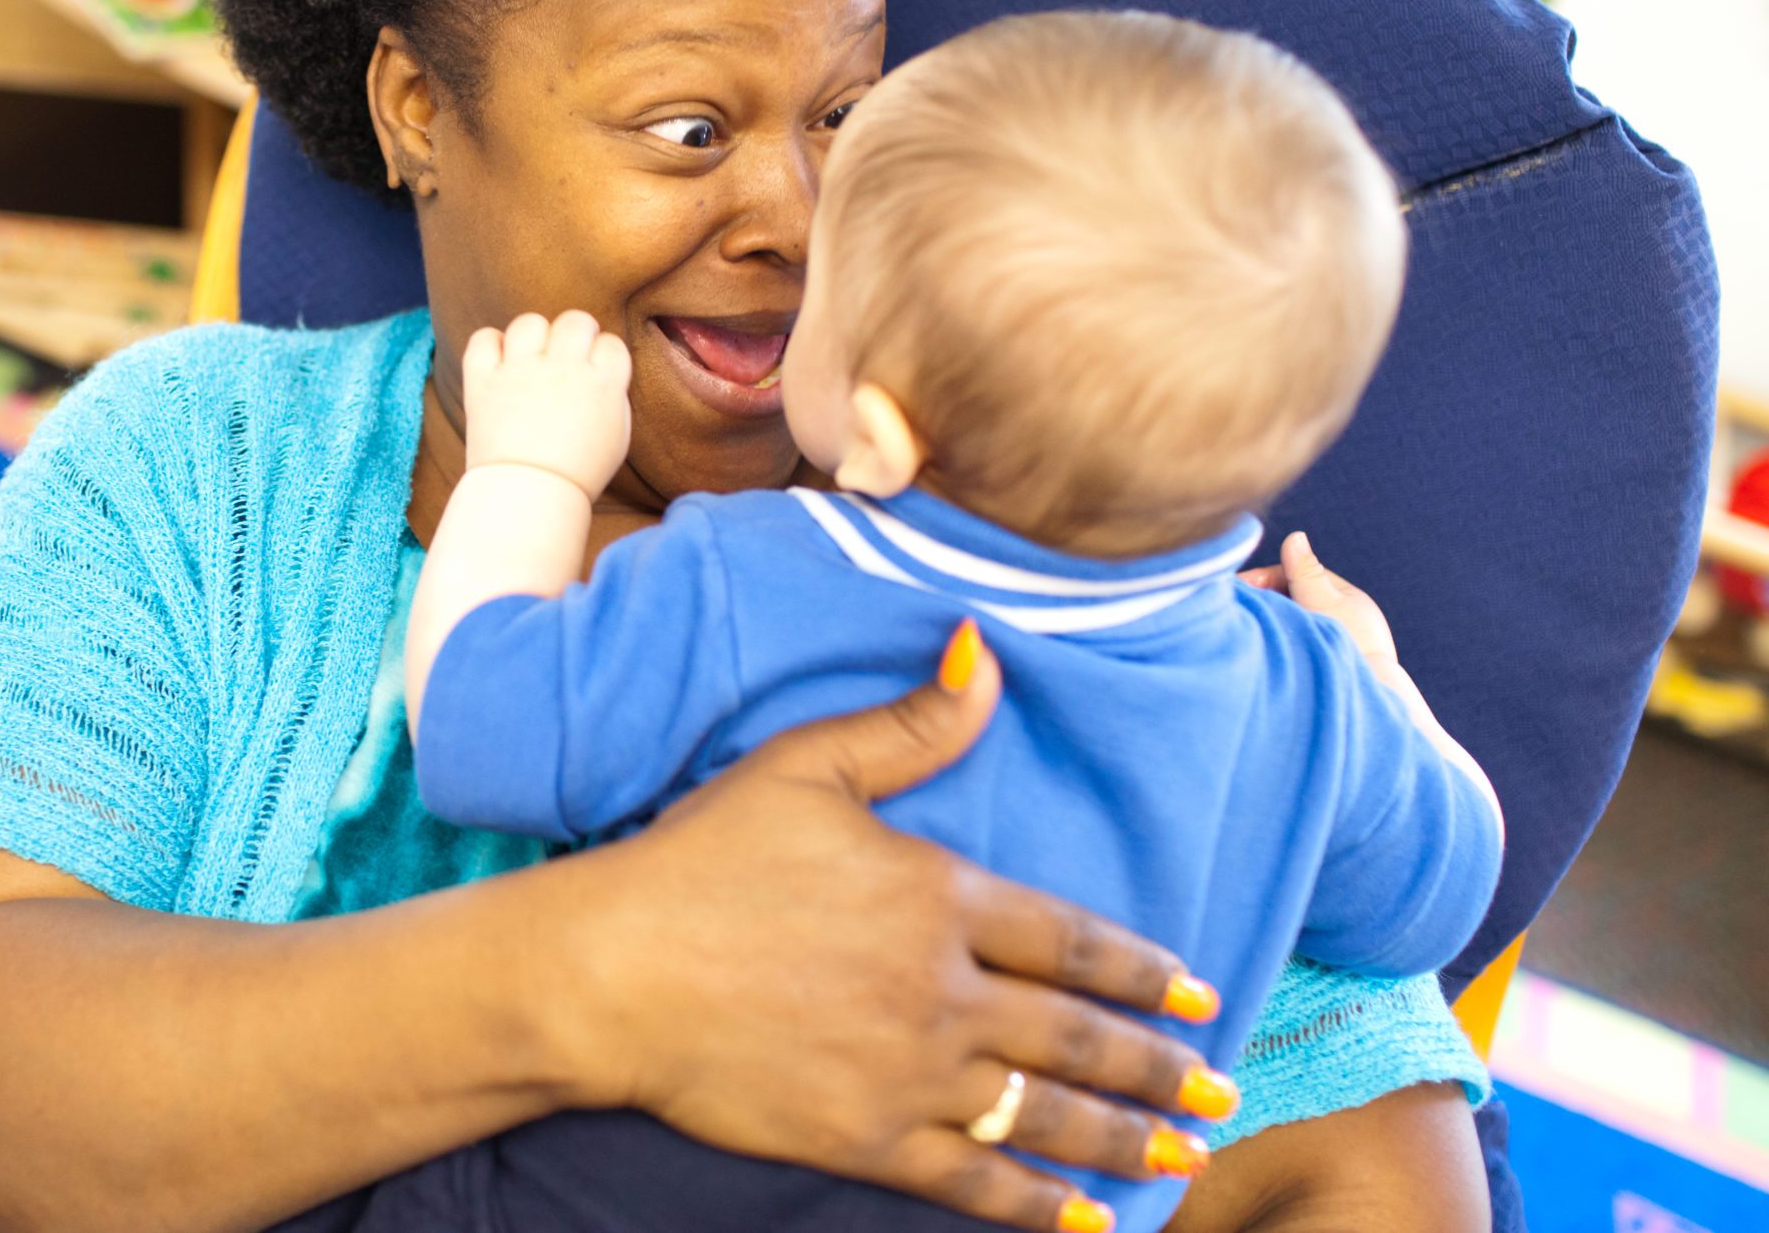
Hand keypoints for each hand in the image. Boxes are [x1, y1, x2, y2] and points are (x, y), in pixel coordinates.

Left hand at [460, 310, 632, 500]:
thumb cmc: (579, 473)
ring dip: (533, 337)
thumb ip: (612, 394)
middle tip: (566, 359)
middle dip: (575, 334)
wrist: (529, 497)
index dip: (603, 356)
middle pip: (575, 320)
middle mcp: (563, 368)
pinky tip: (500, 363)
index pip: (610, 343)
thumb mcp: (617, 435)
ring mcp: (520, 371)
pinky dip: (491, 345)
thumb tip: (601, 370)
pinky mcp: (484, 380)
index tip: (595, 374)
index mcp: (602, 383)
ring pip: (529, 322)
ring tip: (531, 360)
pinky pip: (484, 338)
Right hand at [547, 626, 1232, 1231]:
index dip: (1142, 971)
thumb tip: (985, 655)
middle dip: (1162, 1068)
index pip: (1071, 941)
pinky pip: (974, 1182)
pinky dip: (1036, 1205)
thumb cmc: (699, 859)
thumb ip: (909, 726)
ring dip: (1124, 1138)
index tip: (1196, 992)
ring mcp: (908, 1075)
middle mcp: (942, 992)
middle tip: (1223, 1093)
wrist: (610, 970)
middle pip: (1078, 1037)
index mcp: (938, 897)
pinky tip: (1083, 1220)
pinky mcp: (864, 1140)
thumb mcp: (805, 768)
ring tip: (1186, 1156)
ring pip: (1043, 1114)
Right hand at [1242, 532, 1398, 673]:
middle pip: (1294, 599)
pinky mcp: (1329, 668)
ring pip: (1294, 623)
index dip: (1265, 580)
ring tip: (1247, 632)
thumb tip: (1295, 536)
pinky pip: (1297, 646)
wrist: (1371, 702)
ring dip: (1272, 623)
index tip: (1239, 590)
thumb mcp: (1324, 603)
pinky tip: (1264, 652)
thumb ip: (1305, 572)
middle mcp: (1345, 619)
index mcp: (1347, 598)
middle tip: (1237, 611)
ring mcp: (1338, 644)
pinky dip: (1280, 643)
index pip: (1296, 576)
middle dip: (1266, 601)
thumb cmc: (1350, 650)